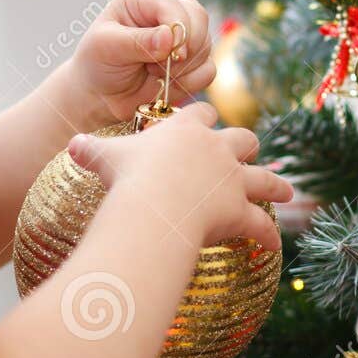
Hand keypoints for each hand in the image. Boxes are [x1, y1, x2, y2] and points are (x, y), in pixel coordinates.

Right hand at [66, 102, 291, 250]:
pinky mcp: (240, 210)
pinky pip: (261, 224)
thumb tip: (71, 145)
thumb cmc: (129, 177)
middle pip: (243, 137)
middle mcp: (216, 149)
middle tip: (247, 150)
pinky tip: (272, 244)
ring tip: (286, 190)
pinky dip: (268, 234)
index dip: (202, 117)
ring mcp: (232, 179)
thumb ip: (91, 149)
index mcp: (186, 130)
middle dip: (246, 144)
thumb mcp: (104, 156)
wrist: (155, 205)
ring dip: (276, 184)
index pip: (201, 113)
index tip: (202, 121)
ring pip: (264, 178)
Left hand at [68, 0, 214, 123]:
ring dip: (182, 69)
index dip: (178, 27)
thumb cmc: (98, 62)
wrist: (102, 94)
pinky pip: (208, 70)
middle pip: (198, 19)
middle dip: (184, 49)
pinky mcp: (192, 61)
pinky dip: (190, 82)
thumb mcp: (106, 48)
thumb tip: (170, 37)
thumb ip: (136, 41)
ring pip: (206, 47)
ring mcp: (184, 36)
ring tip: (152, 72)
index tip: (171, 52)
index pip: (173, 4)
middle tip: (158, 66)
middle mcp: (167, 12)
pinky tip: (165, 84)